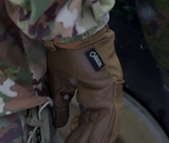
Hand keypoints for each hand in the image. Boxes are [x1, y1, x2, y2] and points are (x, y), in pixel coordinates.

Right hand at [45, 26, 123, 142]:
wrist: (71, 36)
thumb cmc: (65, 52)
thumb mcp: (59, 83)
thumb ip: (61, 104)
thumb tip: (60, 123)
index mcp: (94, 89)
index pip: (88, 118)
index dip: (79, 132)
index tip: (69, 142)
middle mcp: (104, 93)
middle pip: (95, 124)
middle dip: (85, 139)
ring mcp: (109, 94)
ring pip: (101, 126)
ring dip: (90, 139)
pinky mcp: (109, 94)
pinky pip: (105, 121)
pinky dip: (97, 135)